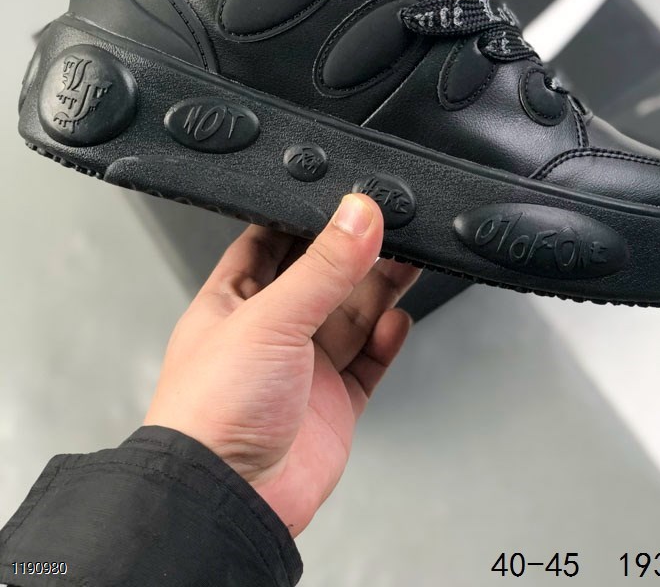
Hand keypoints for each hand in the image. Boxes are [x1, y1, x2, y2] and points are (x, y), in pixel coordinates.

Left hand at [144, 194, 418, 534]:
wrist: (229, 501)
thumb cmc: (211, 412)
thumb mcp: (270, 318)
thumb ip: (323, 267)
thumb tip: (358, 215)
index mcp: (234, 302)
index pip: (270, 244)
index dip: (304, 220)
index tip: (341, 196)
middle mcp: (269, 333)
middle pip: (322, 278)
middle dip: (355, 252)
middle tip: (391, 224)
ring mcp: (304, 369)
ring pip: (351, 316)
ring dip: (380, 288)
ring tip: (408, 258)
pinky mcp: (334, 404)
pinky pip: (369, 362)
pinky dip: (387, 340)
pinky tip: (399, 319)